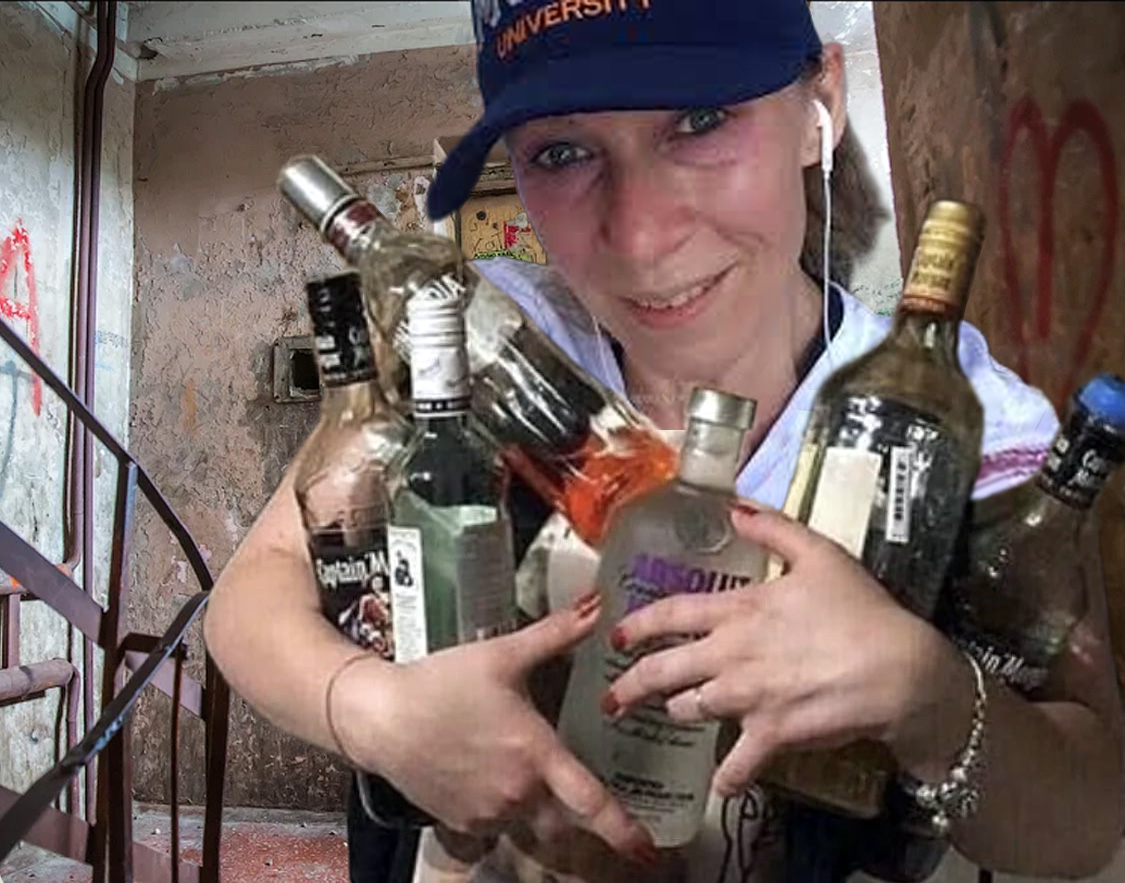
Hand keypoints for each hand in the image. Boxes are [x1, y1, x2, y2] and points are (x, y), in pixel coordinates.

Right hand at [333, 594, 657, 862]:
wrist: (381, 718)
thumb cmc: (442, 682)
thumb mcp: (503, 654)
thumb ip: (556, 633)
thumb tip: (598, 605)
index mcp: (536, 753)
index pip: (590, 801)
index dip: (623, 829)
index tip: (648, 849)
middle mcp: (518, 792)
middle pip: (564, 822)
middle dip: (577, 816)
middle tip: (583, 801)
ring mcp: (489, 813)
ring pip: (530, 823)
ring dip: (537, 807)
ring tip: (514, 769)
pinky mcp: (463, 823)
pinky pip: (498, 826)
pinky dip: (503, 808)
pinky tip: (485, 774)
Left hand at [603, 505, 971, 795]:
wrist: (900, 670)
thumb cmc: (861, 609)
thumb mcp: (820, 554)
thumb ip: (774, 528)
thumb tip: (734, 508)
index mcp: (739, 610)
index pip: (671, 614)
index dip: (637, 625)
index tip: (615, 637)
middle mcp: (731, 654)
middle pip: (664, 671)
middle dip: (631, 686)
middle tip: (613, 699)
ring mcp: (747, 698)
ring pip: (690, 711)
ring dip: (678, 714)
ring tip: (672, 715)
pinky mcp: (770, 736)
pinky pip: (735, 767)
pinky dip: (726, 779)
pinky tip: (721, 786)